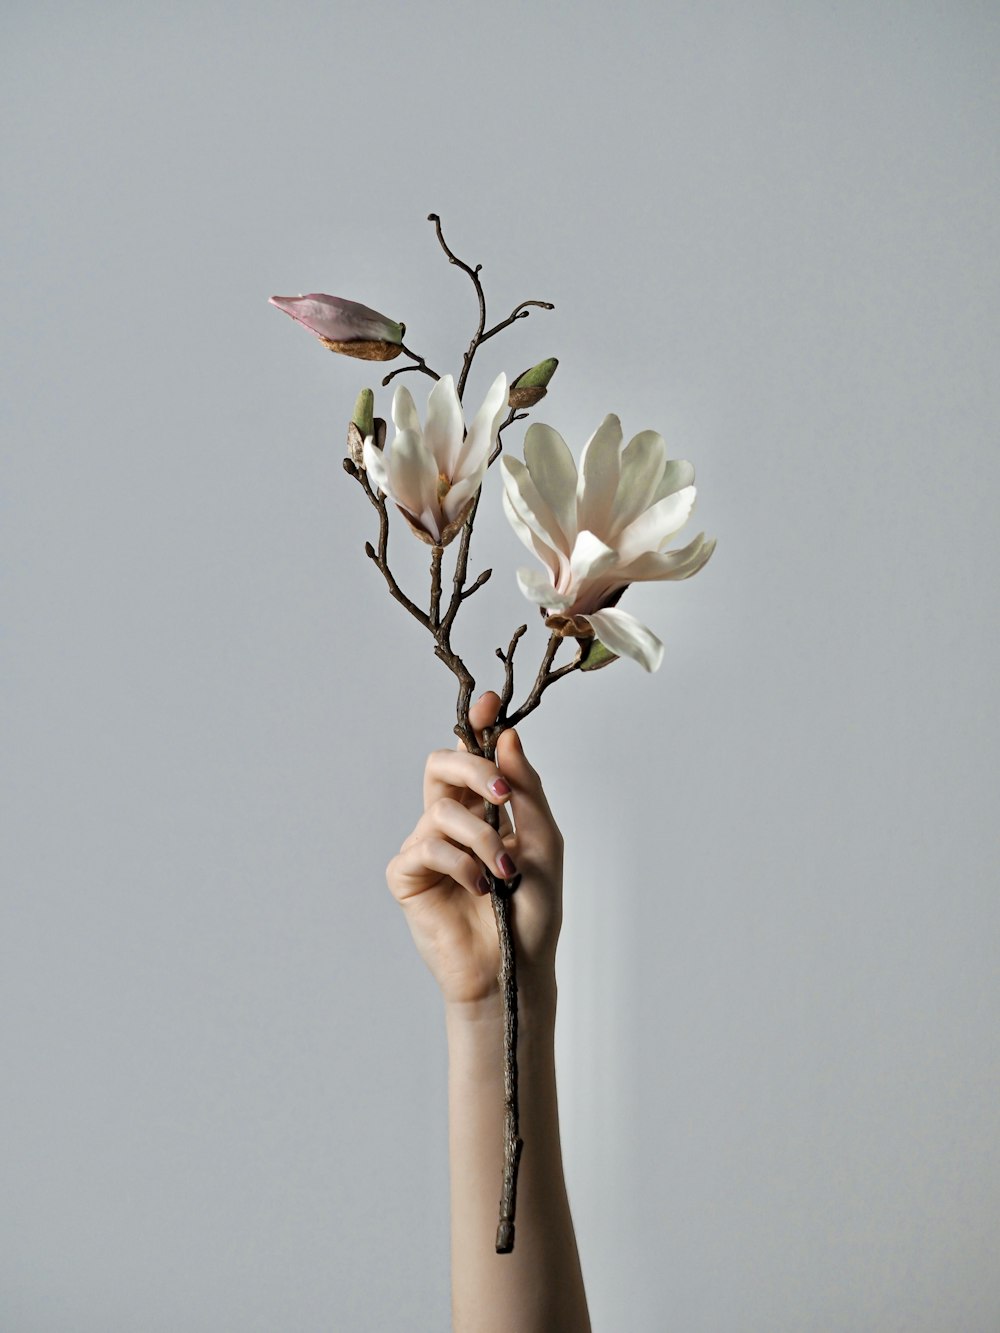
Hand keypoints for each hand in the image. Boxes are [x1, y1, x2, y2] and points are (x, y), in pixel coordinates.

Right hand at [386, 692, 562, 1007]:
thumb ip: (526, 789)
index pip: (472, 756)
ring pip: (441, 809)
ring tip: (502, 872)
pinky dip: (459, 864)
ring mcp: (426, 847)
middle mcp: (450, 822)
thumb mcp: (543, 842)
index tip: (489, 703)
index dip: (476, 726)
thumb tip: (507, 736)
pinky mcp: (407, 875)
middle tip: (500, 793)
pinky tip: (477, 888)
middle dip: (470, 768)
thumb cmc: (532, 913)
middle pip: (441, 765)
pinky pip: (426, 846)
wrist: (515, 968)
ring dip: (481, 839)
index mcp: (483, 809)